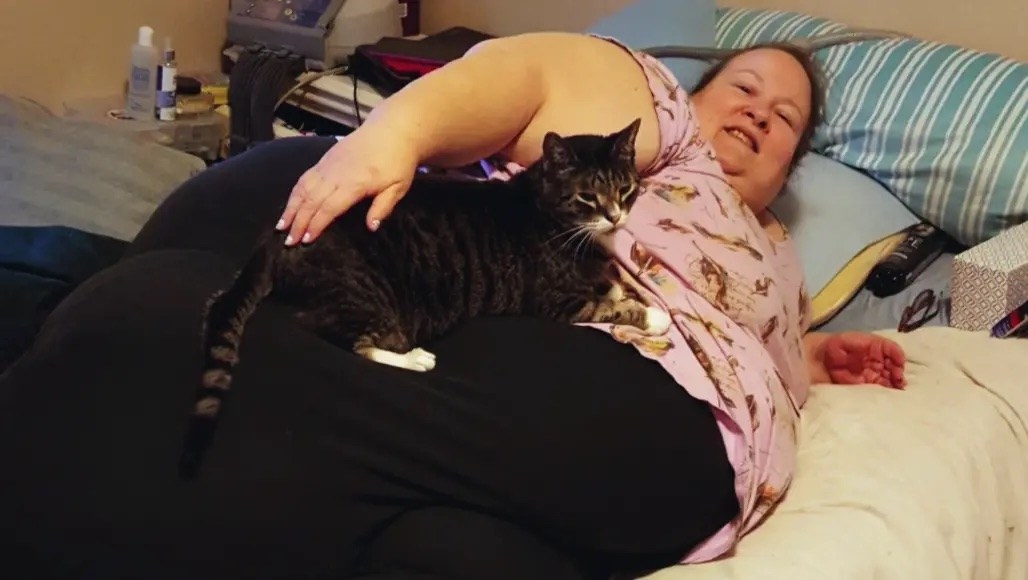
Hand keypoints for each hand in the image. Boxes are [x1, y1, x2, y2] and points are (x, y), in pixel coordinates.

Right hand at [276, 129, 419, 244]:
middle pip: (311, 200)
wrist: (391, 130)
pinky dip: (294, 193)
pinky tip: (289, 205)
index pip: (329, 207)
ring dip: (291, 208)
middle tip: (289, 241)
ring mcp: (328, 165)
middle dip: (298, 221)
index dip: (316, 224)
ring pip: (303, 188)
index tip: (306, 240)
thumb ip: (383, 207)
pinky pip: (305, 177)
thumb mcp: (398, 186)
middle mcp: (336, 174)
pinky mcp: (324, 159)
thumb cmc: (397, 161)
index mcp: (355, 183)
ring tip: (281, 226)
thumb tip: (371, 227)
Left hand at [821, 332, 906, 388]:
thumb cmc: (836, 345)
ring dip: (895, 383)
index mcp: (876, 347)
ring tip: (897, 388)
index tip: (899, 364)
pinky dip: (887, 392)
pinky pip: (880, 389)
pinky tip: (890, 394)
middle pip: (894, 367)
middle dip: (898, 373)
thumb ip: (871, 343)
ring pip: (890, 379)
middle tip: (898, 379)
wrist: (818, 359)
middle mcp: (877, 361)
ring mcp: (872, 374)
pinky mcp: (865, 385)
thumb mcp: (852, 339)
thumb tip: (890, 351)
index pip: (893, 351)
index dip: (898, 357)